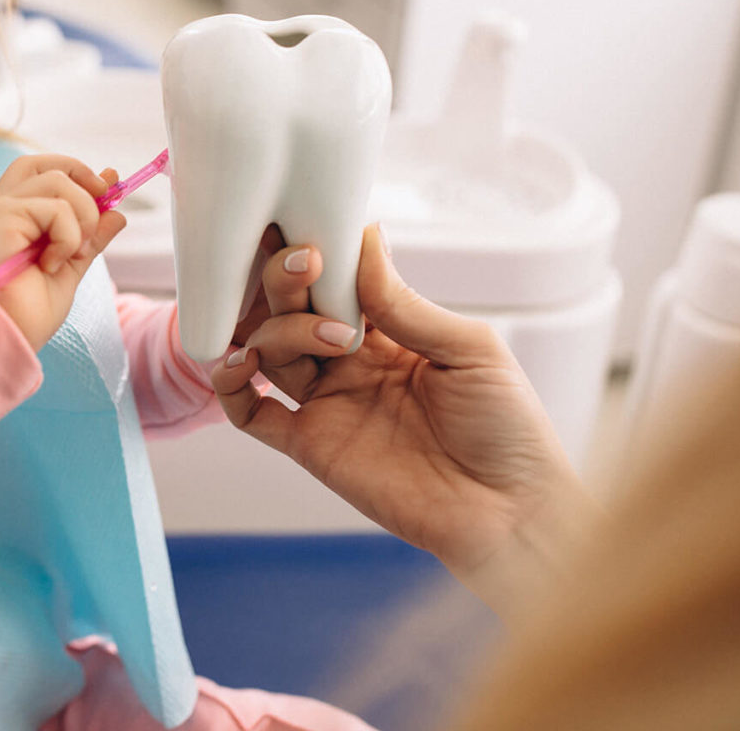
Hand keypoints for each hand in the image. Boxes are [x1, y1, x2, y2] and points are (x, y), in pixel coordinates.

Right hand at [0, 154, 127, 351]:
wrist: (7, 338)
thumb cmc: (28, 313)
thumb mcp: (71, 267)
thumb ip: (90, 237)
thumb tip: (116, 212)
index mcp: (12, 219)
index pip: (39, 172)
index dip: (76, 171)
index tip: (108, 186)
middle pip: (41, 163)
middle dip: (80, 175)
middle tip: (102, 204)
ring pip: (57, 182)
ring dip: (82, 218)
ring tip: (71, 253)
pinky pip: (55, 208)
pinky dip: (68, 237)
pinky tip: (51, 264)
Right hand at [210, 225, 595, 617]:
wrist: (510, 513)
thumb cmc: (508, 429)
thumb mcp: (468, 349)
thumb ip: (405, 303)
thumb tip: (365, 235)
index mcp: (390, 332)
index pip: (336, 282)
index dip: (319, 254)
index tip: (309, 225)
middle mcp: (349, 363)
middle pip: (292, 308)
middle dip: (288, 280)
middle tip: (304, 262)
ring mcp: (328, 403)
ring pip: (270, 349)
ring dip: (279, 329)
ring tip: (323, 337)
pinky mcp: (311, 446)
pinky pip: (252, 414)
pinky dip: (229, 388)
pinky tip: (235, 365)